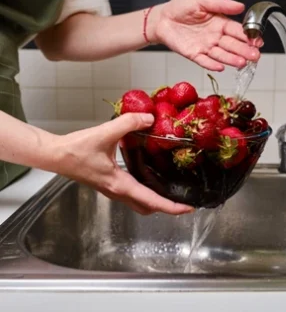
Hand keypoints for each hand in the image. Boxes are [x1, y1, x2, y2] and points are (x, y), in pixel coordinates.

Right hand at [56, 113, 193, 215]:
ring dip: (156, 200)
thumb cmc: (76, 150)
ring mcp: (113, 190)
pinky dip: (145, 191)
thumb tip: (149, 118)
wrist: (56, 155)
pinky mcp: (109, 184)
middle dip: (166, 207)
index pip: (152, 201)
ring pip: (139, 203)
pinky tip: (149, 175)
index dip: (172, 207)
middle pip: (147, 208)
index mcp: (120, 185)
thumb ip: (128, 123)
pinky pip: (132, 193)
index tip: (188, 208)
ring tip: (171, 189)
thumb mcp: (105, 133)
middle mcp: (118, 192)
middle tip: (182, 199)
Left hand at [151, 0, 262, 70]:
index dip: (248, 36)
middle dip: (244, 51)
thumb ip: (221, 4)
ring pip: (221, 55)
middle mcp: (215, 37)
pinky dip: (212, 64)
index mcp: (220, 23)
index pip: (237, 31)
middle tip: (255, 56)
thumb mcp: (202, 0)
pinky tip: (221, 67)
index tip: (258, 41)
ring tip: (242, 63)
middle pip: (233, 45)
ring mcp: (205, 47)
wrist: (162, 18)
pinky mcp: (194, 54)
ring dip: (232, 59)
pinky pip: (204, 61)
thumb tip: (240, 6)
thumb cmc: (180, 8)